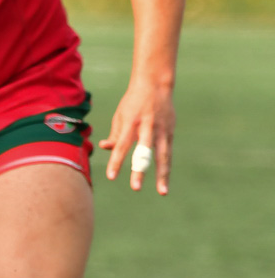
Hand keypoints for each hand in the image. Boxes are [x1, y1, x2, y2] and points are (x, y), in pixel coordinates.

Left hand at [99, 78, 174, 194]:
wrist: (155, 84)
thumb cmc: (133, 102)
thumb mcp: (120, 115)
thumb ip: (115, 134)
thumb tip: (106, 148)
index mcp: (130, 122)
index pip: (121, 146)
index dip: (116, 161)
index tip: (111, 176)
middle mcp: (147, 127)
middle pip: (143, 152)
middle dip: (139, 170)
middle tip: (136, 188)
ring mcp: (161, 130)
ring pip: (162, 156)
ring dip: (162, 175)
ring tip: (162, 192)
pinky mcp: (171, 132)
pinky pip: (168, 152)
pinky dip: (167, 166)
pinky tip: (165, 180)